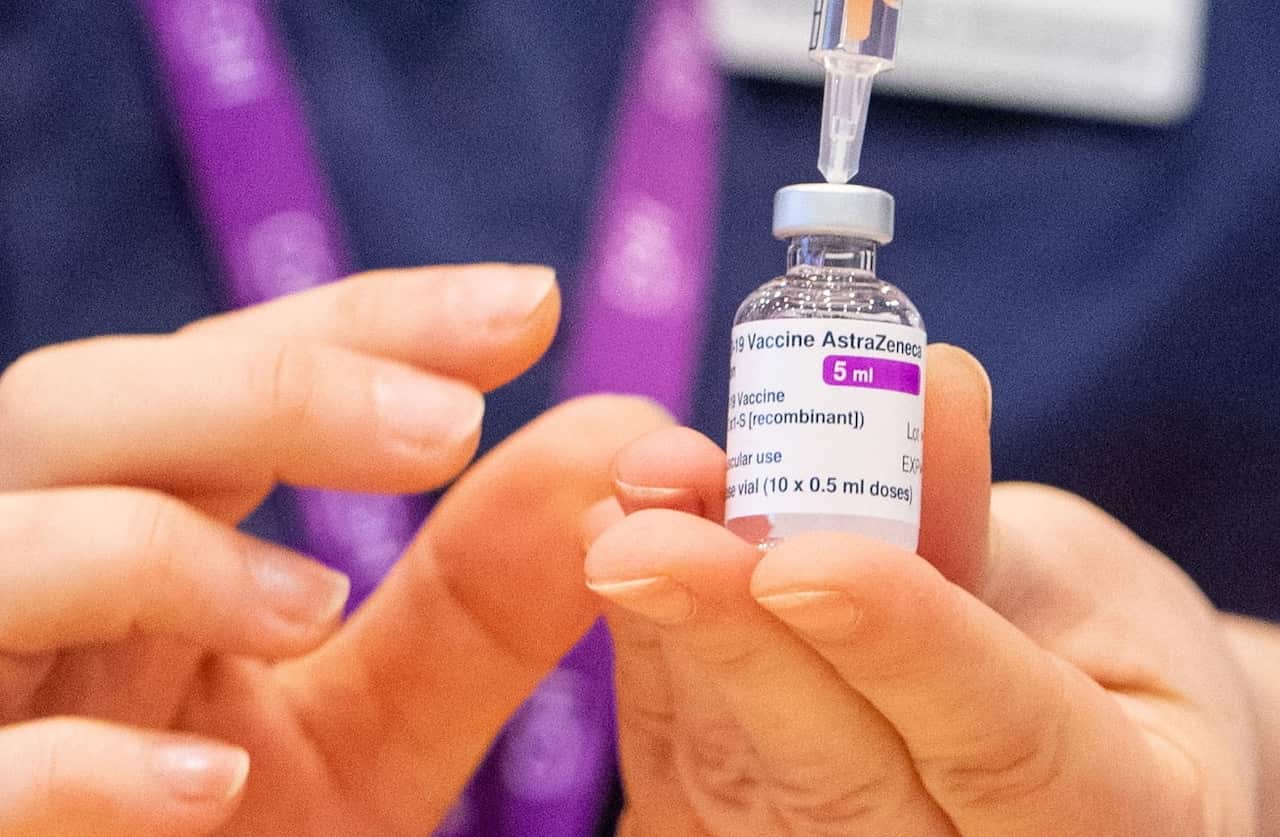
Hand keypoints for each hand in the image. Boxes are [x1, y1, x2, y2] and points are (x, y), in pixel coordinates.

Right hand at [0, 264, 669, 834]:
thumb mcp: (379, 731)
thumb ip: (481, 608)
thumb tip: (618, 447)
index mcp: (133, 537)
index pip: (227, 372)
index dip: (369, 326)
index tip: (530, 303)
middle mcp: (32, 580)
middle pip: (79, 402)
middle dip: (272, 394)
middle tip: (452, 425)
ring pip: (1, 542)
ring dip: (166, 554)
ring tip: (315, 608)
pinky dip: (83, 762)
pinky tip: (210, 790)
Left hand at [586, 345, 1258, 835]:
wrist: (1052, 754)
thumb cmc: (1089, 660)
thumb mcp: (1072, 577)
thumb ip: (975, 509)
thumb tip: (926, 380)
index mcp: (1112, 813)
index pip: (999, 741)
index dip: (898, 644)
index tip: (803, 558)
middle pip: (837, 780)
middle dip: (731, 642)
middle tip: (643, 541)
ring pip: (735, 775)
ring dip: (663, 628)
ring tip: (624, 505)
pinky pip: (681, 762)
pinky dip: (643, 648)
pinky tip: (618, 543)